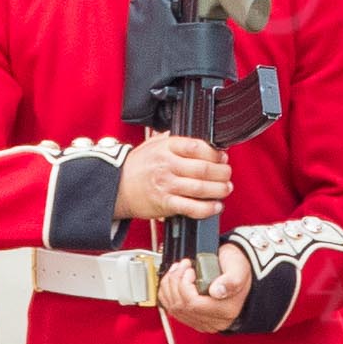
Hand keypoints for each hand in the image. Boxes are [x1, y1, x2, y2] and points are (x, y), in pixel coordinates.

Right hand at [114, 135, 232, 221]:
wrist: (115, 188)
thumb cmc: (137, 166)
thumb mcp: (153, 145)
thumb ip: (174, 139)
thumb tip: (199, 135)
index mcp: (165, 148)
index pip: (196, 146)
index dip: (214, 152)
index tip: (222, 156)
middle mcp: (166, 166)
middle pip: (203, 168)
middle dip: (222, 172)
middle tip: (227, 174)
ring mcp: (166, 186)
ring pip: (200, 188)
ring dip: (219, 189)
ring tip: (225, 188)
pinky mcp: (165, 204)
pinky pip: (191, 208)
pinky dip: (207, 208)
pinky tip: (216, 206)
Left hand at [157, 243, 250, 331]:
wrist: (236, 270)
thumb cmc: (237, 268)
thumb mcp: (239, 269)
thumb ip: (231, 280)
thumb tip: (216, 291)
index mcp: (226, 311)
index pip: (194, 305)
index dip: (185, 286)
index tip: (190, 270)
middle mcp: (214, 321)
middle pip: (181, 307)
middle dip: (175, 282)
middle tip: (182, 266)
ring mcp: (202, 322)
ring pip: (173, 308)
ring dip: (169, 286)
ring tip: (177, 270)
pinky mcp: (193, 319)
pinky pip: (172, 310)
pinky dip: (167, 293)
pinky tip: (173, 281)